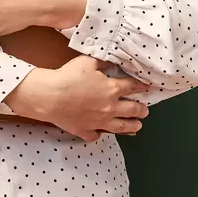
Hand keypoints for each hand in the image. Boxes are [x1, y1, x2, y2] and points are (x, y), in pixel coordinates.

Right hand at [4, 56, 149, 141]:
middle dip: (141, 110)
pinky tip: (101, 132)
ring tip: (137, 126)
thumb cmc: (68, 77)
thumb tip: (110, 61)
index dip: (141, 86)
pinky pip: (96, 135)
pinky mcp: (85, 130)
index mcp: (112, 89)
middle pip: (132, 110)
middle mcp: (110, 108)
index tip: (147, 87)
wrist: (51, 96)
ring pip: (121, 127)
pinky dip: (100, 134)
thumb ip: (102, 62)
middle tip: (145, 110)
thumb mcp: (87, 62)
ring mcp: (99, 121)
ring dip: (132, 126)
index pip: (132, 87)